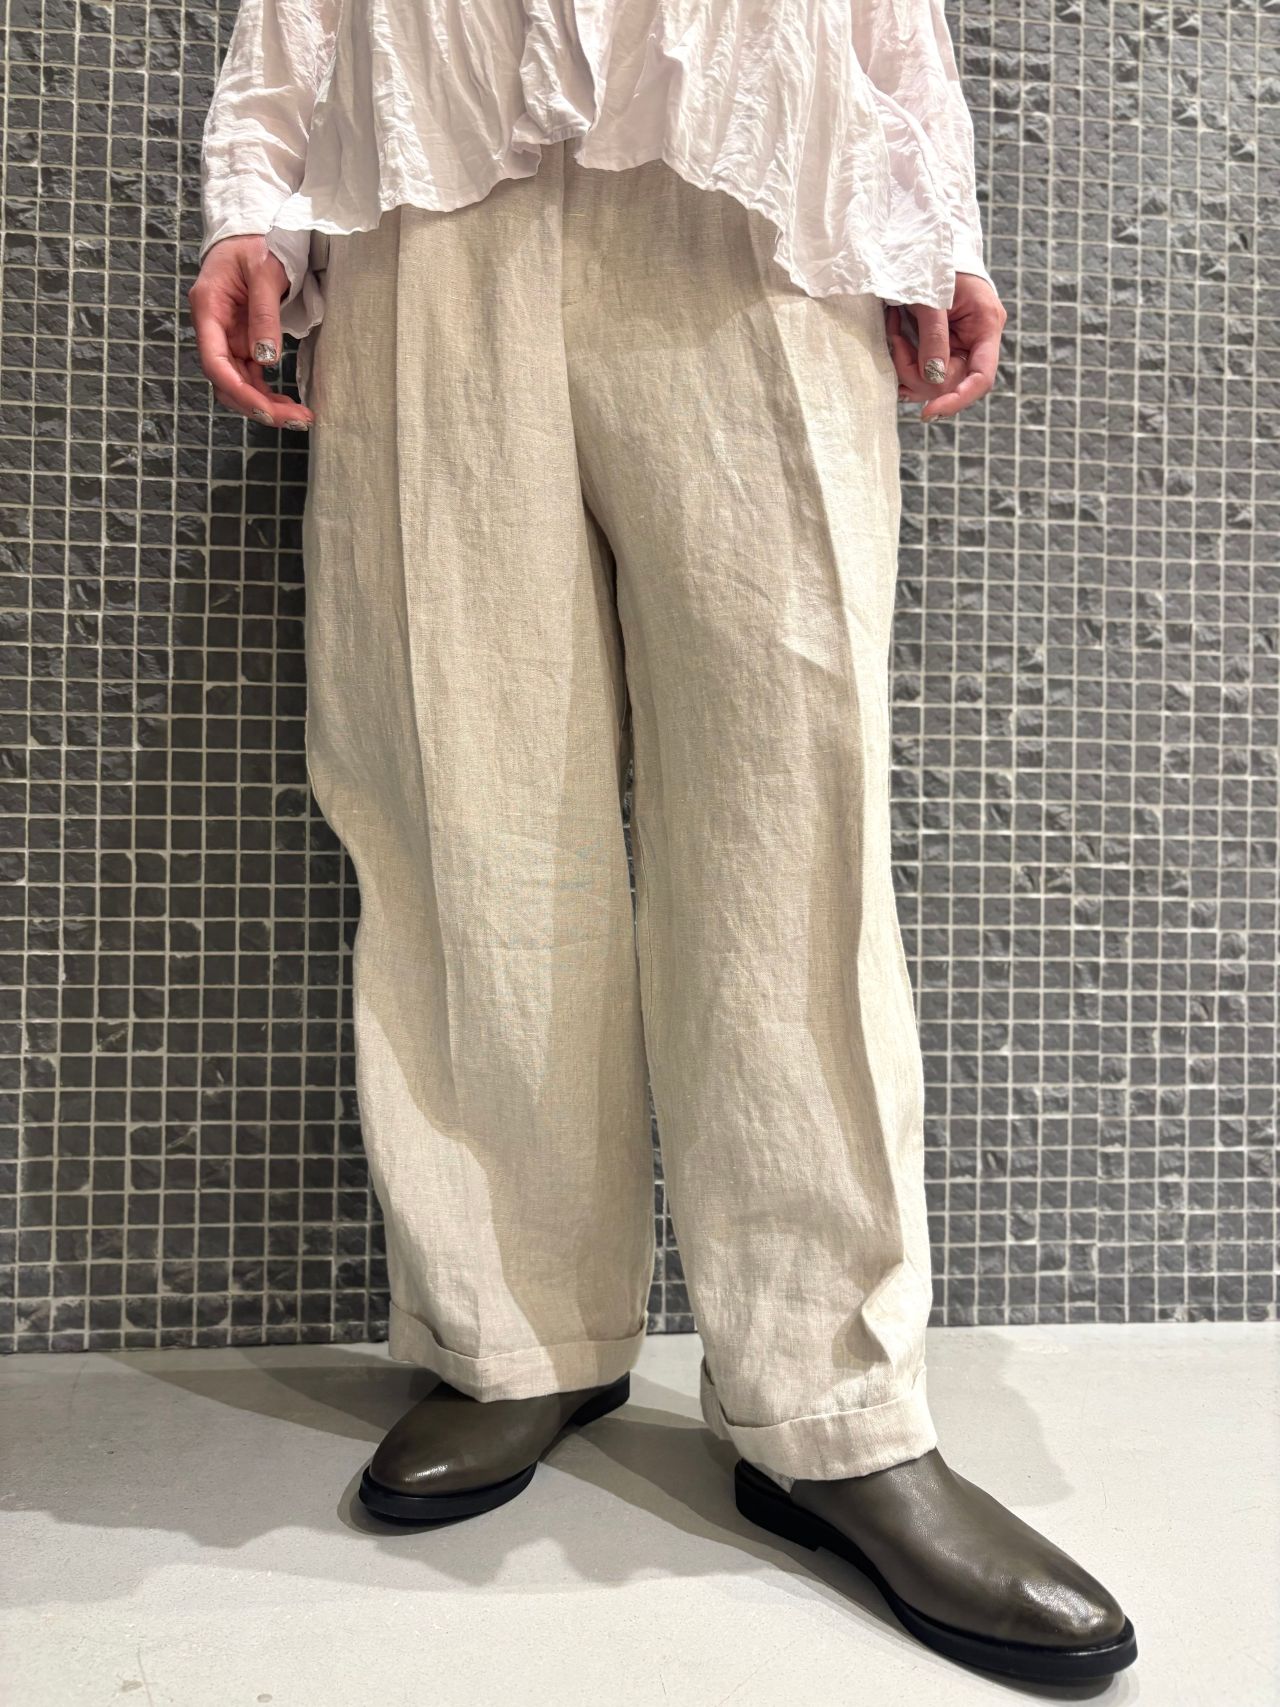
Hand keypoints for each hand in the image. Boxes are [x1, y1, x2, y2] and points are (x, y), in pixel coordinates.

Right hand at [188, 235, 313, 429]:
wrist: (252, 230)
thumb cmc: (256, 241)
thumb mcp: (264, 271)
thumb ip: (264, 315)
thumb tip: (266, 359)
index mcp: (209, 308)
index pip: (214, 362)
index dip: (237, 390)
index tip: (266, 409)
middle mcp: (213, 328)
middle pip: (226, 381)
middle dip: (258, 406)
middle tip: (296, 419)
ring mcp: (227, 337)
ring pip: (239, 384)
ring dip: (266, 405)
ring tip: (300, 416)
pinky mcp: (241, 341)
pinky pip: (251, 375)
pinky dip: (267, 393)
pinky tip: (288, 404)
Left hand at [886, 273, 1006, 421]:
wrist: (924, 242)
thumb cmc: (933, 260)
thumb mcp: (931, 296)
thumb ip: (934, 336)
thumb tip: (933, 377)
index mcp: (985, 325)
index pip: (981, 377)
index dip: (958, 399)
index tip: (929, 411)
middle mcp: (975, 341)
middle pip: (950, 382)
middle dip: (916, 369)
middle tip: (894, 337)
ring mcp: (959, 346)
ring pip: (931, 381)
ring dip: (905, 363)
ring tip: (893, 328)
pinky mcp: (941, 348)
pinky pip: (922, 372)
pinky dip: (903, 362)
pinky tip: (895, 338)